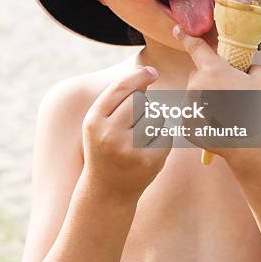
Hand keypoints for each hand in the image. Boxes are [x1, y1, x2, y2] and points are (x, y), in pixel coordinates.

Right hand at [82, 66, 171, 201]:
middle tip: (134, 122)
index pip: (120, 88)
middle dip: (142, 105)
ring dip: (153, 122)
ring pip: (155, 116)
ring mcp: (130, 149)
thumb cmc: (105, 147)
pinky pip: (166, 134)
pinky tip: (147, 150)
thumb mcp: (101, 122)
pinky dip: (161, 137)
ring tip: (138, 139)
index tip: (151, 71)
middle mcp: (109, 134)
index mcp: (94, 121)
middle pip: (139, 100)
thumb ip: (119, 97)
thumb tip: (146, 72)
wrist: (107, 191)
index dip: (138, 76)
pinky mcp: (150, 161)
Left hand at [173, 24, 260, 173]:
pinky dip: (204, 116)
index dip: (185, 36)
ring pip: (196, 94)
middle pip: (199, 75)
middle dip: (211, 79)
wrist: (254, 147)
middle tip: (231, 93)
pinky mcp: (186, 124)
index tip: (176, 28)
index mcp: (212, 70)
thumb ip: (252, 65)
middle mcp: (196, 86)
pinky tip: (220, 124)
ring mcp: (189, 106)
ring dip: (208, 98)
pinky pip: (194, 113)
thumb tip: (245, 69)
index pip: (194, 47)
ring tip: (228, 112)